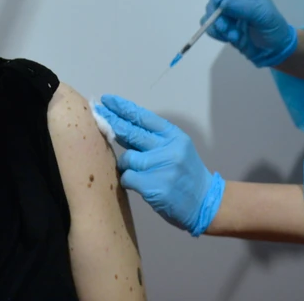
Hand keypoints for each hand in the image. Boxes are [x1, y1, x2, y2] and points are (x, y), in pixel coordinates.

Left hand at [95, 94, 224, 236]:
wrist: (205, 203)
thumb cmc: (186, 175)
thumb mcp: (176, 150)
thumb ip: (152, 140)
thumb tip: (120, 128)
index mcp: (174, 136)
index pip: (143, 117)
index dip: (123, 108)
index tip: (107, 100)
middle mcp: (169, 148)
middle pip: (131, 132)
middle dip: (112, 122)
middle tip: (98, 114)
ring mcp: (162, 166)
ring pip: (127, 158)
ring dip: (126, 165)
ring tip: (137, 173)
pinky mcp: (154, 186)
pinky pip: (128, 177)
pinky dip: (128, 181)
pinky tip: (139, 185)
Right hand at [203, 0, 296, 67]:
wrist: (273, 50)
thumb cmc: (273, 28)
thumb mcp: (264, 16)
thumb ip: (244, 8)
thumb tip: (222, 3)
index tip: (219, 2)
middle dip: (218, 14)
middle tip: (226, 28)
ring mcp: (227, 9)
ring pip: (210, 12)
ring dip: (219, 26)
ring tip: (234, 37)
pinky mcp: (221, 23)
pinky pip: (209, 25)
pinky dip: (216, 33)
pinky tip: (228, 39)